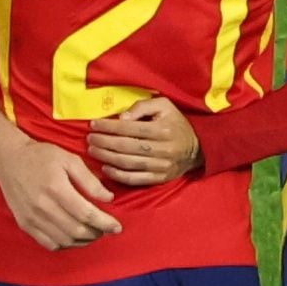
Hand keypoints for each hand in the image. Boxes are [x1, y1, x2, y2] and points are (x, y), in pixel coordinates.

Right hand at [0, 136, 122, 248]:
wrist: (9, 159)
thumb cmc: (41, 156)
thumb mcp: (69, 159)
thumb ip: (90, 180)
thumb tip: (108, 198)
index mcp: (56, 188)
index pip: (86, 214)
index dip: (105, 223)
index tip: (117, 227)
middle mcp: (42, 206)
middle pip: (77, 230)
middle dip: (97, 233)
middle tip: (106, 229)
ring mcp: (32, 218)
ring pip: (64, 240)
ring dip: (83, 241)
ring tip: (93, 233)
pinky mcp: (25, 224)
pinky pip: (49, 243)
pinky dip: (66, 244)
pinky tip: (74, 237)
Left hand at [86, 96, 201, 186]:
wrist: (197, 148)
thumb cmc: (175, 123)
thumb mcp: (164, 106)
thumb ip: (142, 107)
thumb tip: (121, 119)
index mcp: (162, 129)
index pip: (129, 128)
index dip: (108, 127)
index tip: (93, 125)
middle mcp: (162, 148)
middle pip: (125, 146)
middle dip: (104, 142)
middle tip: (89, 139)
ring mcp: (161, 166)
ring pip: (127, 163)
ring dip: (106, 158)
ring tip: (93, 151)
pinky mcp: (159, 178)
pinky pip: (135, 179)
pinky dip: (118, 175)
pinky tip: (105, 169)